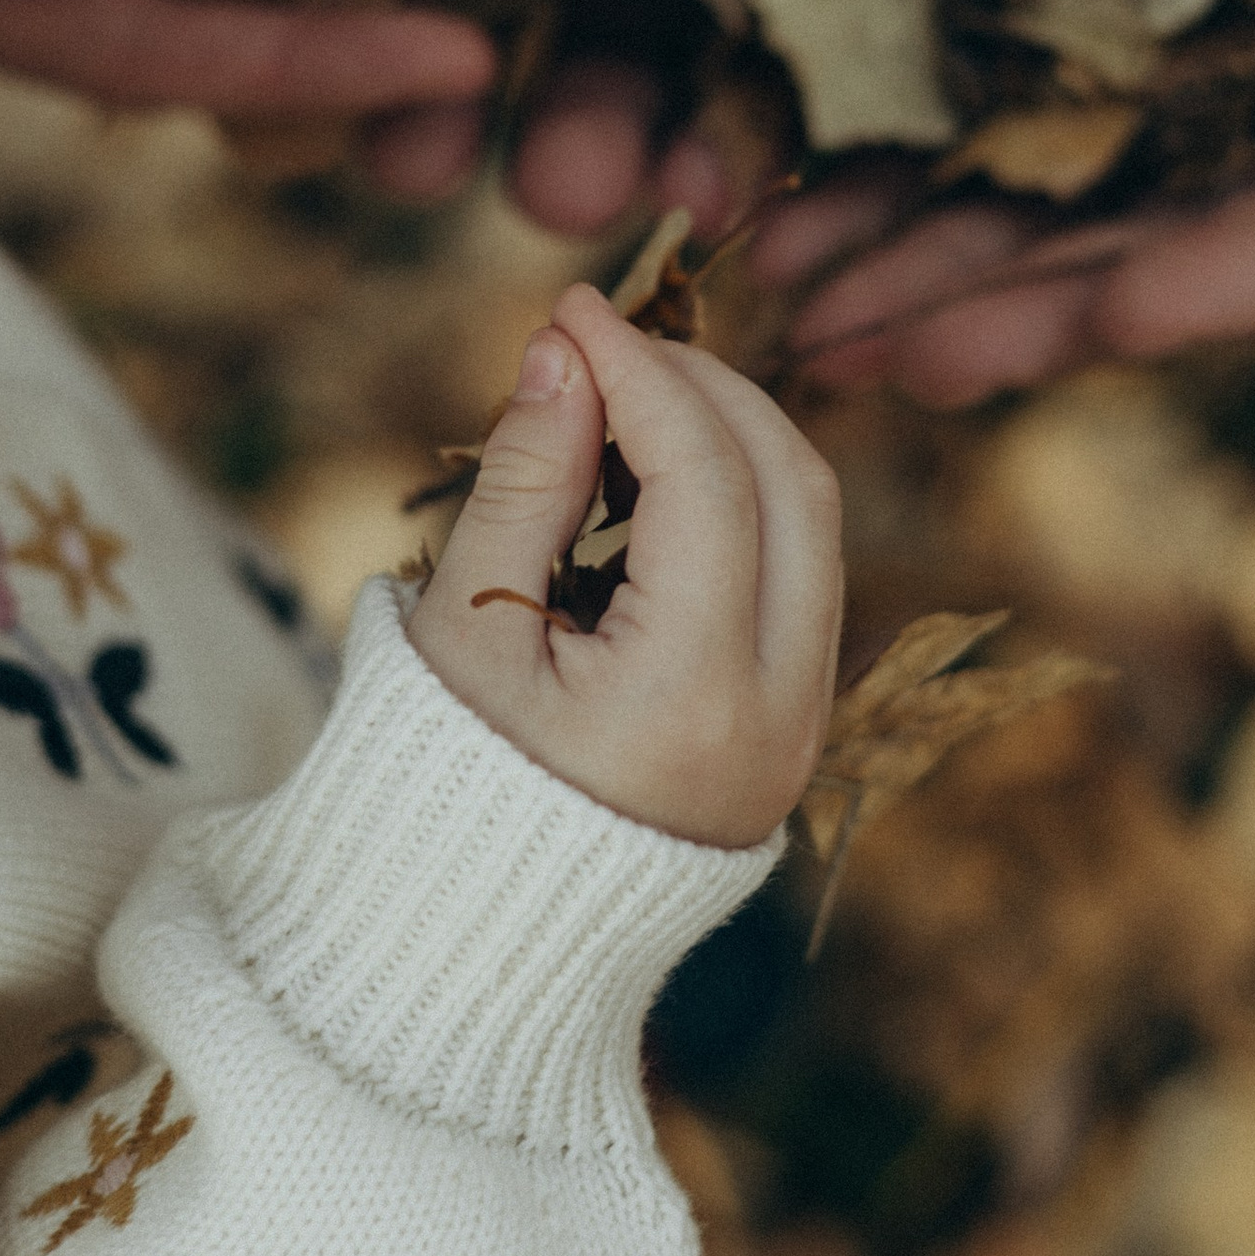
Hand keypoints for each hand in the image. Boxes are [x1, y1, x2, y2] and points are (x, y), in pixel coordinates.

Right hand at [409, 285, 841, 848]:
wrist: (484, 946)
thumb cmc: (442, 788)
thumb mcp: (462, 629)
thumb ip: (522, 482)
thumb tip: (564, 351)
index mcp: (689, 693)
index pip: (703, 476)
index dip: (640, 371)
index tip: (572, 309)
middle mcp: (778, 710)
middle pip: (792, 482)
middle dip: (704, 387)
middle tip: (605, 345)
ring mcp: (801, 723)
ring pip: (812, 524)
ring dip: (729, 438)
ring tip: (619, 403)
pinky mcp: (795, 726)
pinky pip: (797, 575)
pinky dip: (739, 501)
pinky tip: (648, 480)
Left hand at [755, 0, 1254, 401]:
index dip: (1238, 279)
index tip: (1112, 313)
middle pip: (1155, 231)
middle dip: (1012, 301)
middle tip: (868, 348)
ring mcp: (1176, 17)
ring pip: (1031, 167)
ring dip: (907, 236)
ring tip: (777, 284)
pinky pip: (953, 42)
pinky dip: (855, 96)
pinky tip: (740, 135)